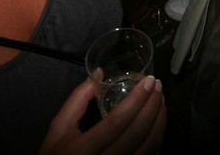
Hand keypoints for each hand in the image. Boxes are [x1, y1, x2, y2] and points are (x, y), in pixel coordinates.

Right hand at [39, 76, 165, 154]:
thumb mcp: (58, 129)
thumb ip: (76, 100)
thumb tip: (99, 72)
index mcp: (82, 150)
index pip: (116, 122)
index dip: (136, 100)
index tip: (148, 81)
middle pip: (137, 133)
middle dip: (152, 105)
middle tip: (158, 85)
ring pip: (148, 146)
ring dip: (159, 120)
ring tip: (161, 99)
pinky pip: (150, 154)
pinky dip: (158, 135)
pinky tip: (158, 120)